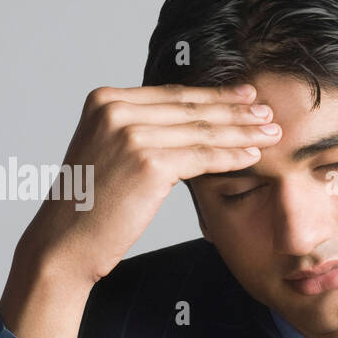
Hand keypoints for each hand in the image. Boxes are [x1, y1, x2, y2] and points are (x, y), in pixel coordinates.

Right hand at [0, 83, 282, 337]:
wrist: (65, 242)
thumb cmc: (90, 206)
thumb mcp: (109, 152)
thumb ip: (139, 131)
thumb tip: (184, 124)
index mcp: (106, 100)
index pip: (172, 95)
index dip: (213, 95)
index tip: (244, 94)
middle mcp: (116, 110)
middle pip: (190, 108)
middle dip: (235, 109)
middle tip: (267, 110)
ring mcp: (131, 134)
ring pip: (202, 131)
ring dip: (242, 131)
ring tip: (272, 132)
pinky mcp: (148, 163)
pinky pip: (202, 156)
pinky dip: (232, 155)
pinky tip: (254, 155)